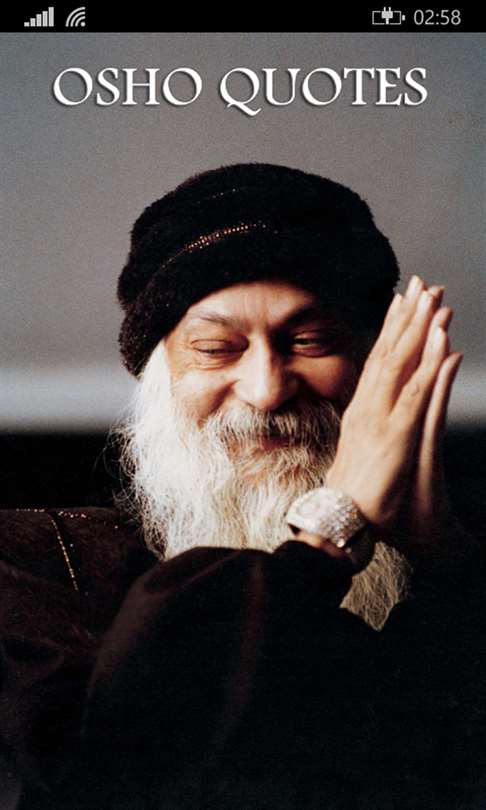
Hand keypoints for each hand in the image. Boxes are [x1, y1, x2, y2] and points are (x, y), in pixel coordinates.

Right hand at [325, 276, 458, 540]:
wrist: (345, 523)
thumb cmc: (356, 495)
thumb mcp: (364, 455)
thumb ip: (372, 429)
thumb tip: (380, 410)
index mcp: (362, 410)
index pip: (378, 360)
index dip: (392, 328)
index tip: (403, 299)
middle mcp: (368, 407)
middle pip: (389, 353)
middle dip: (408, 316)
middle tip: (423, 283)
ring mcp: (379, 419)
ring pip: (402, 366)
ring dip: (419, 331)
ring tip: (435, 300)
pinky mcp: (396, 437)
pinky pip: (417, 397)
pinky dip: (429, 369)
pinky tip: (443, 346)